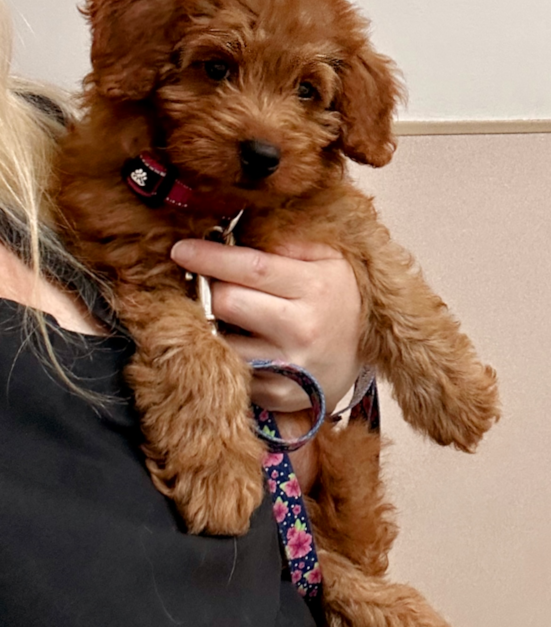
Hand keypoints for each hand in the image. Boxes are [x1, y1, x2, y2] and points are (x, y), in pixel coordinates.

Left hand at [170, 239, 362, 414]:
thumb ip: (287, 242)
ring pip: (222, 340)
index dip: (210, 257)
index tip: (181, 249)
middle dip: (210, 289)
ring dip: (217, 325)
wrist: (366, 353)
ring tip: (231, 317)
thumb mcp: (328, 259)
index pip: (251, 267)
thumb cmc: (339, 298)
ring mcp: (289, 366)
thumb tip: (237, 231)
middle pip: (226, 303)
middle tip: (211, 284)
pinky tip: (243, 343)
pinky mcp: (278, 394)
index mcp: (314, 287)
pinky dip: (229, 354)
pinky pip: (233, 370)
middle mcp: (302, 327)